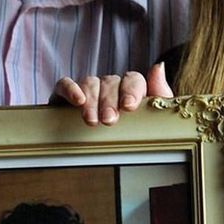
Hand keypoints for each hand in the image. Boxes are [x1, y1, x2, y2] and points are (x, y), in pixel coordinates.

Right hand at [53, 62, 173, 126]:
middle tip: (109, 120)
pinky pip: (65, 84)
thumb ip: (159, 94)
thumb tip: (158, 67)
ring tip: (92, 120)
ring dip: (92, 101)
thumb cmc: (130, 136)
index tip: (129, 106)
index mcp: (131, 90)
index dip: (131, 90)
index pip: (133, 80)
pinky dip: (70, 89)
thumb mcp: (151, 119)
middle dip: (110, 101)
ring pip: (90, 83)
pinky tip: (77, 100)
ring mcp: (88, 90)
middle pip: (111, 82)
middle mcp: (109, 87)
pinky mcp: (65, 95)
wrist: (99, 155)